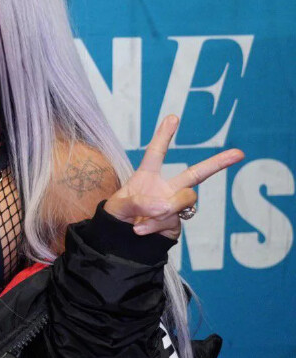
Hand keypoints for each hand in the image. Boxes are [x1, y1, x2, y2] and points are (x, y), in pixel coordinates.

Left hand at [103, 115, 243, 239]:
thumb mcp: (118, 206)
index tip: (172, 117)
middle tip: (239, 153)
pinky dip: (155, 226)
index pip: (156, 153)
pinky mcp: (177, 222)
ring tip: (140, 220)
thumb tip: (163, 206)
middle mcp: (165, 188)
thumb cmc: (118, 216)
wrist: (121, 240)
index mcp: (147, 177)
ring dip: (164, 209)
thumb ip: (137, 202)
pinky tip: (141, 230)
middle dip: (217, 163)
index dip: (163, 136)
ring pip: (185, 199)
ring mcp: (174, 206)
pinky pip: (173, 221)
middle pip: (195, 174)